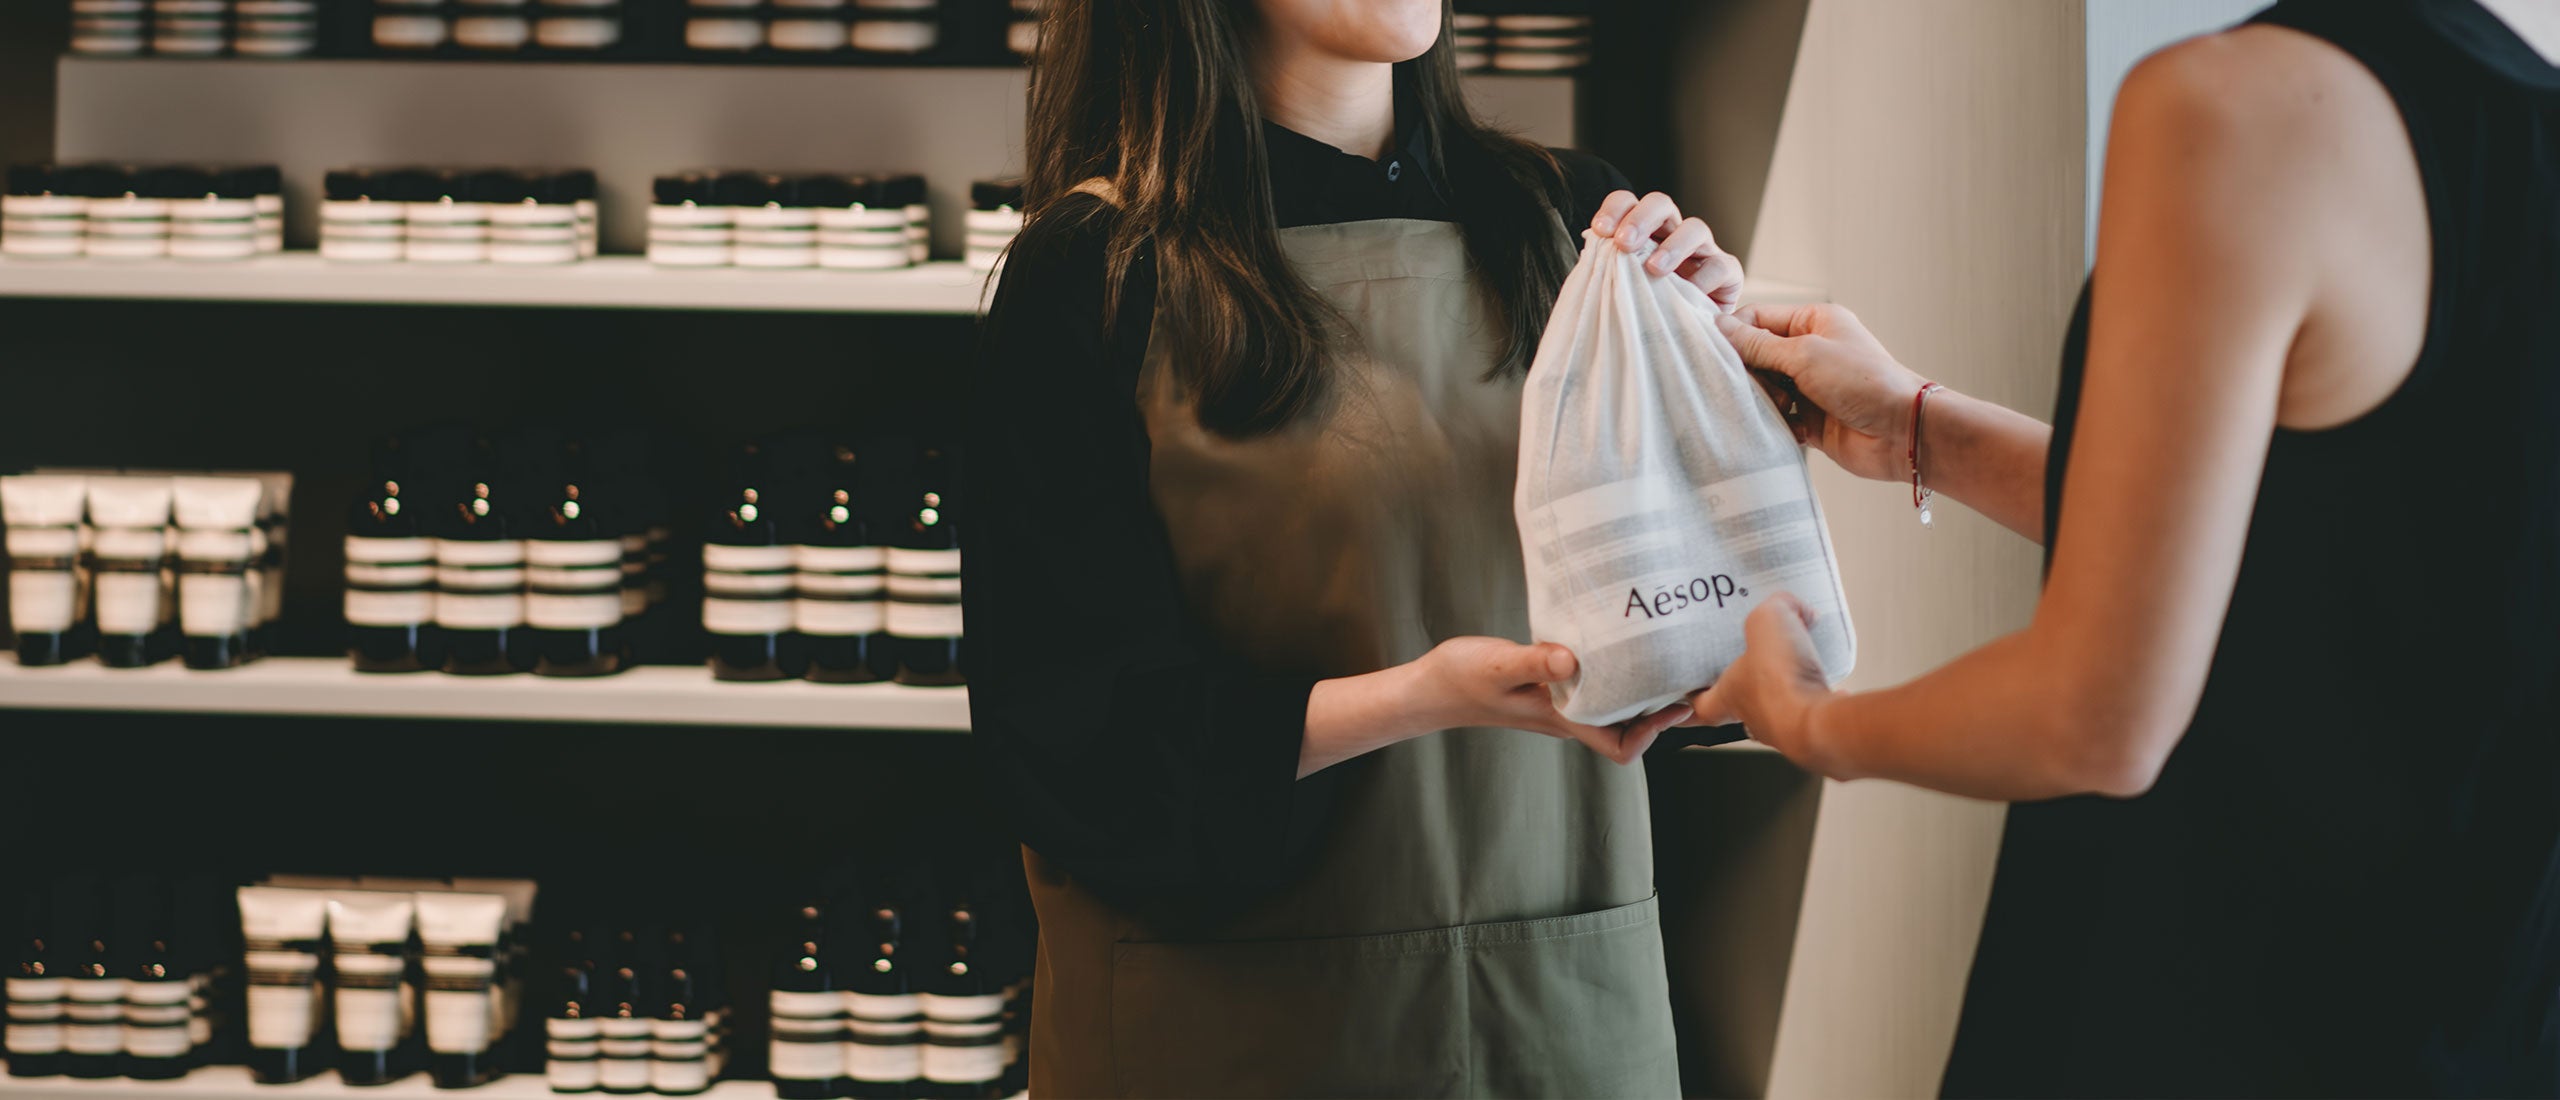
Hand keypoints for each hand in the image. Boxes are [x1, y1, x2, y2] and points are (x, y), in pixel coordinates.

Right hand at [1415, 637, 1689, 764]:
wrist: (1432, 687)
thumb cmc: (1462, 678)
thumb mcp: (1497, 665)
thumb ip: (1534, 661)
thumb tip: (1571, 660)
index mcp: (1562, 719)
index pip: (1620, 746)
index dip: (1652, 733)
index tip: (1673, 703)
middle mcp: (1568, 717)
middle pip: (1628, 729)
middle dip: (1660, 709)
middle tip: (1685, 672)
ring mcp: (1562, 705)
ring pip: (1615, 709)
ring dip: (1641, 691)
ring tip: (1663, 656)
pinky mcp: (1553, 688)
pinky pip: (1597, 690)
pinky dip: (1616, 675)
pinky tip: (1619, 646)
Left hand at [1590, 190, 1744, 309]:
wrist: (1688, 343)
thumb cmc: (1650, 313)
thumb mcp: (1626, 292)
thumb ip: (1610, 274)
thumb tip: (1588, 262)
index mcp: (1644, 233)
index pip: (1627, 204)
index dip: (1615, 210)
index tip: (1600, 230)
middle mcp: (1673, 234)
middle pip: (1661, 204)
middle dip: (1641, 218)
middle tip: (1625, 242)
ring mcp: (1703, 251)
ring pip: (1695, 228)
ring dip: (1674, 245)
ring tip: (1654, 268)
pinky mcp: (1728, 272)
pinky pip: (1720, 265)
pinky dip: (1705, 277)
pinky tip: (1689, 292)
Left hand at [1677, 594, 1836, 764]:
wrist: (1820, 721)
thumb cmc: (1780, 680)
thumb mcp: (1767, 621)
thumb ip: (1776, 606)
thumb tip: (1793, 607)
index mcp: (1729, 695)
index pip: (1700, 703)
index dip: (1694, 696)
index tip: (1689, 690)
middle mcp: (1753, 716)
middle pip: (1741, 705)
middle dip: (1749, 685)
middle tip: (1757, 664)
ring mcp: (1785, 728)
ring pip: (1779, 709)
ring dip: (1786, 692)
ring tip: (1800, 666)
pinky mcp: (1814, 730)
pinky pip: (1813, 712)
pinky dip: (1820, 698)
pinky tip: (1830, 683)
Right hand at [1713, 303, 1928, 483]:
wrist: (1900, 432)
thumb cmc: (1863, 382)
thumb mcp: (1805, 355)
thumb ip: (1758, 345)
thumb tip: (1720, 327)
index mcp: (1813, 322)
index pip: (1758, 318)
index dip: (1736, 334)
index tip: (1721, 355)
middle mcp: (1810, 350)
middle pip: (1756, 356)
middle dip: (1752, 374)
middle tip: (1765, 387)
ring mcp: (1810, 386)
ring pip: (1764, 389)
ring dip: (1766, 401)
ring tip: (1784, 409)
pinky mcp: (1809, 418)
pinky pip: (1777, 418)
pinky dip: (1778, 425)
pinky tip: (1794, 430)